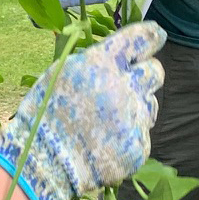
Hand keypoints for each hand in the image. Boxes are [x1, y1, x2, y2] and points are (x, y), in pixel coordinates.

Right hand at [0, 21, 165, 199]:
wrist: (43, 162)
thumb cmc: (44, 113)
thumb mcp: (62, 72)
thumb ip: (95, 60)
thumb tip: (118, 53)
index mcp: (103, 64)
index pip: (142, 39)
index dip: (151, 36)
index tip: (155, 37)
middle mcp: (125, 87)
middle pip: (155, 72)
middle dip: (143, 75)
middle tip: (125, 86)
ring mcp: (135, 119)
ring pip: (149, 104)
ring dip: (135, 108)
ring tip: (107, 122)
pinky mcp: (139, 146)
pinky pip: (141, 134)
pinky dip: (127, 137)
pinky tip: (105, 143)